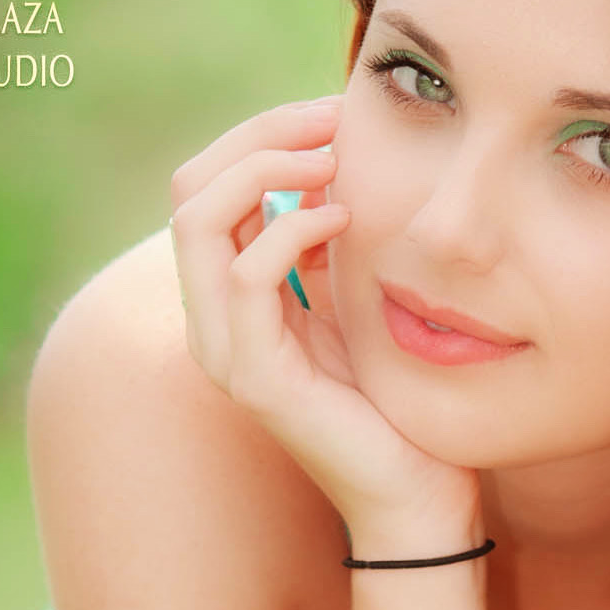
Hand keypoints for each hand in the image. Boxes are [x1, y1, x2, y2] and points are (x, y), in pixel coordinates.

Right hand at [167, 96, 480, 547]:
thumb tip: (335, 168)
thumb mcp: (359, 302)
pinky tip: (344, 218)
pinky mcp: (256, 377)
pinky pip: (247, 277)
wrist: (419, 497)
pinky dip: (291, 230)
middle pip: (191, 188)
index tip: (334, 113)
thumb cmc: (399, 401)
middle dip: (260, 137)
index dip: (263, 136)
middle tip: (332, 118)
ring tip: (335, 157)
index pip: (208, 185)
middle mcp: (212, 320)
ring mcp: (225, 350)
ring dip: (269, 169)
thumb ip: (333, 246)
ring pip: (199, 220)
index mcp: (230, 298)